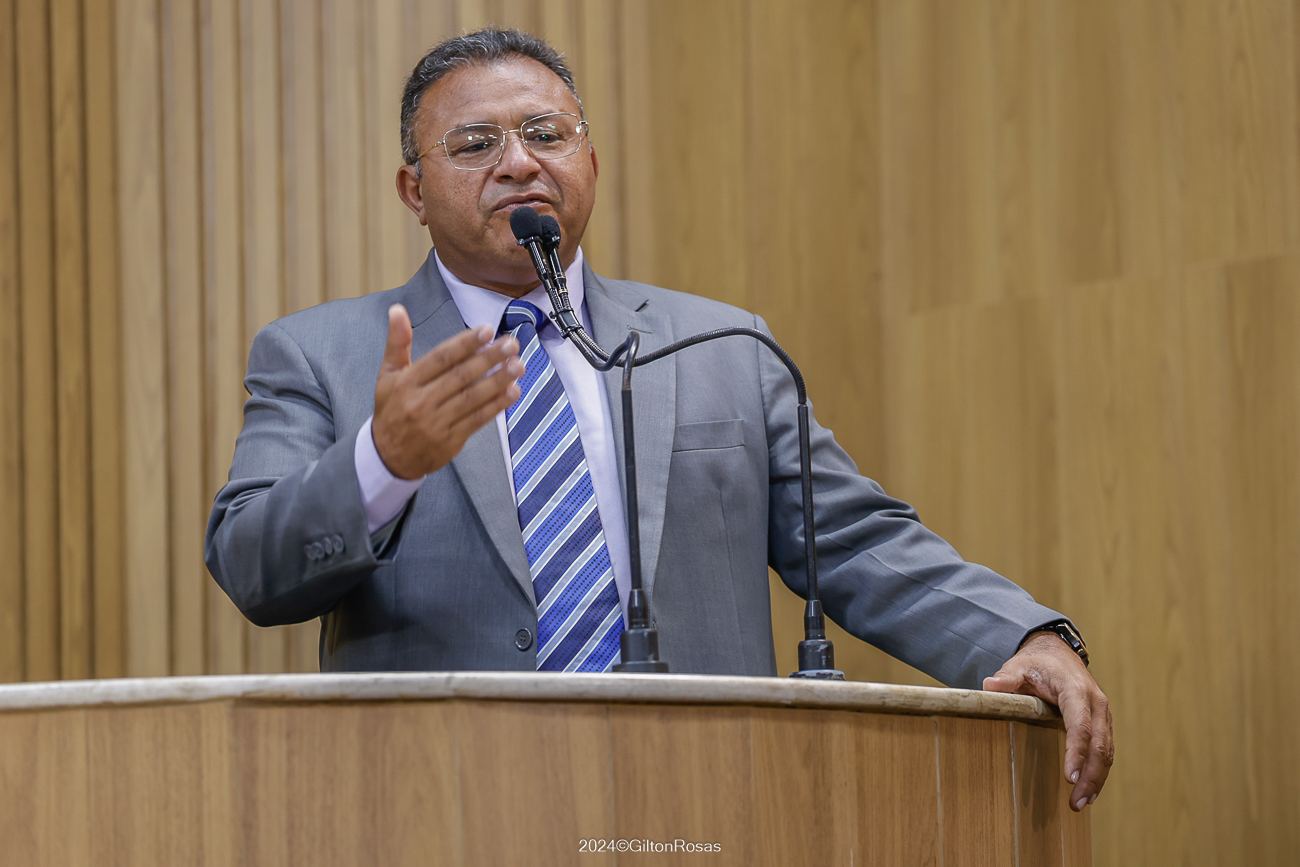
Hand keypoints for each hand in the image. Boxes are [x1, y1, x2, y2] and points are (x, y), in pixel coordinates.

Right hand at [373, 304, 522, 478]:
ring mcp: (436, 423)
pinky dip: (497, 405)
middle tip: (511, 344)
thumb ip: (397, 342)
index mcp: (406, 382)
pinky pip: (477, 419)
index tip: (487, 330)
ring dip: (498, 381)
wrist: (389, 455)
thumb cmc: (392, 408)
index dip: (465, 343)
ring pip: (472, 398)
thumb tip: (397, 310)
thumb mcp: (388, 374)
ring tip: (518, 365)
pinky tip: (513, 391)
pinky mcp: (450, 441)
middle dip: (489, 358)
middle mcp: (421, 402)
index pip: (441, 358)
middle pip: (460, 376)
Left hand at [983, 631, 1113, 811]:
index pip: (1079, 725)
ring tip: (1080, 803)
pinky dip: (1099, 770)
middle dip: (1090, 776)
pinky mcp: (1102, 722)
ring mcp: (1102, 713)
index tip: (1069, 777)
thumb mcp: (1018, 665)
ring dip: (1096, 779)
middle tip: (1076, 803)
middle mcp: (1096, 702)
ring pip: (1106, 750)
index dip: (1076, 752)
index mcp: (1076, 690)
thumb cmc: (1036, 662)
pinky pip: (1105, 749)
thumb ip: (1006, 678)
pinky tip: (1090, 790)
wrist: (1057, 652)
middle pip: (1099, 745)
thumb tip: (990, 685)